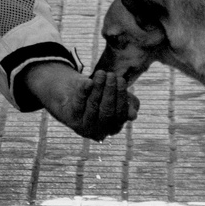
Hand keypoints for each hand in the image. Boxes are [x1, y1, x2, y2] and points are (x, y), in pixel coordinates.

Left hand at [23, 63, 138, 140]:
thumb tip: (133, 116)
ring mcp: (84, 128)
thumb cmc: (99, 96)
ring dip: (98, 88)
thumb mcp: (116, 97)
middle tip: (111, 75)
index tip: (121, 80)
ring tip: (101, 73)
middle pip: (107, 112)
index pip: (120, 114)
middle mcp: (99, 132)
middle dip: (110, 92)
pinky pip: (78, 104)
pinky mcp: (71, 120)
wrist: (73, 97)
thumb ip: (128, 104)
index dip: (121, 97)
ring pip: (93, 107)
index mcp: (113, 128)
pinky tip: (88, 81)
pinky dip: (84, 92)